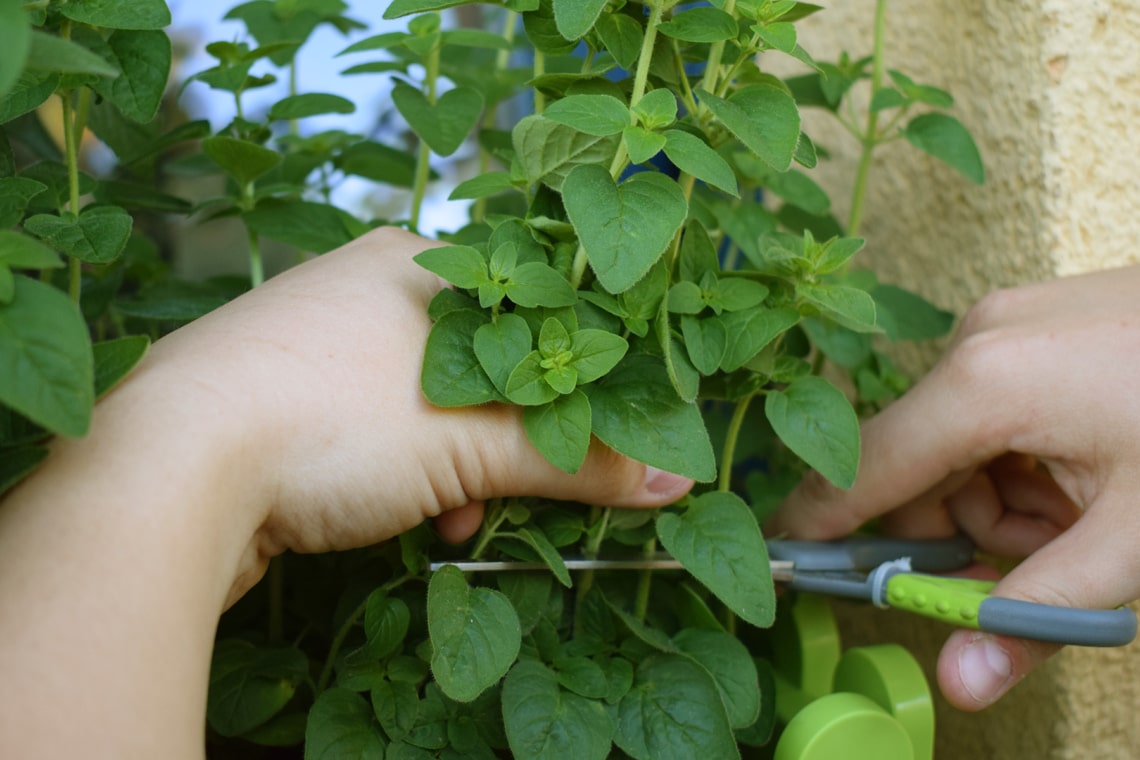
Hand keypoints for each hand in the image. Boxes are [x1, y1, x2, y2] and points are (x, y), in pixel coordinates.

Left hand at [0, 226, 691, 757]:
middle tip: (518, 487)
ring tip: (456, 514)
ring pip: (422, 402)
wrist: (171, 468)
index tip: (586, 428)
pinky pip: (369, 426)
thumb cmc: (332, 421)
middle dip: (507, 438)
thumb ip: (578, 458)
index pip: (524, 308)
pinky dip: (401, 471)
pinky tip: (405, 515)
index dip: (566, 373)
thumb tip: (674, 477)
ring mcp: (311, 338)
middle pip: (476, 363)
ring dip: (457, 465)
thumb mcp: (472, 445)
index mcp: (414, 261)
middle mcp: (361, 285)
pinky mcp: (275, 392)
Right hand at [767, 265, 1139, 709]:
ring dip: (1004, 497)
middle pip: (919, 462)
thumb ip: (1039, 609)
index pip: (867, 466)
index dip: (821, 521)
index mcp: (987, 382)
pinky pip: (994, 409)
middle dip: (964, 528)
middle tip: (1037, 560)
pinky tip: (1085, 473)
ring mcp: (1007, 324)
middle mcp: (978, 340)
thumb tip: (962, 681)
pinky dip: (1024, 459)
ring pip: (960, 442)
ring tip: (1085, 515)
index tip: (784, 559)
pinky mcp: (1033, 324)